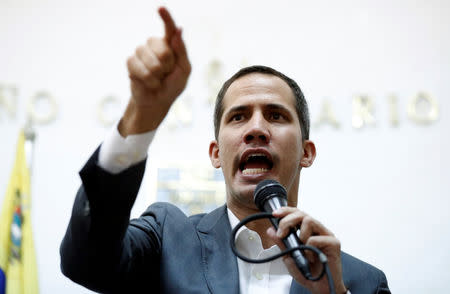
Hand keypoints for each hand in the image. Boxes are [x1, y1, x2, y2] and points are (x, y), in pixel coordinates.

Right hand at [120, 7, 190, 135]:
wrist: (157, 101)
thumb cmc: (173, 85)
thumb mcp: (184, 70)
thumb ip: (182, 51)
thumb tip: (179, 30)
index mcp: (170, 45)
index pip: (168, 29)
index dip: (166, 18)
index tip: (161, 8)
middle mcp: (155, 46)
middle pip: (162, 49)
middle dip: (167, 66)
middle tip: (167, 74)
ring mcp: (141, 52)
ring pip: (150, 59)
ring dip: (157, 75)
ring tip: (157, 80)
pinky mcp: (131, 62)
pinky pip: (138, 67)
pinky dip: (147, 79)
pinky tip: (148, 83)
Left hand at [266, 207, 346, 293]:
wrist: (320, 288)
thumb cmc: (307, 272)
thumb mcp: (289, 257)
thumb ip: (281, 243)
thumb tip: (271, 230)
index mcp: (308, 231)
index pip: (297, 213)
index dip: (286, 211)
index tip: (274, 214)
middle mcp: (318, 230)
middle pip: (302, 213)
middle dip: (287, 220)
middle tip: (281, 233)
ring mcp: (326, 235)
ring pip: (309, 220)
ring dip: (300, 235)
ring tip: (301, 249)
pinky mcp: (334, 243)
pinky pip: (315, 238)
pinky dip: (308, 249)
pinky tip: (311, 258)